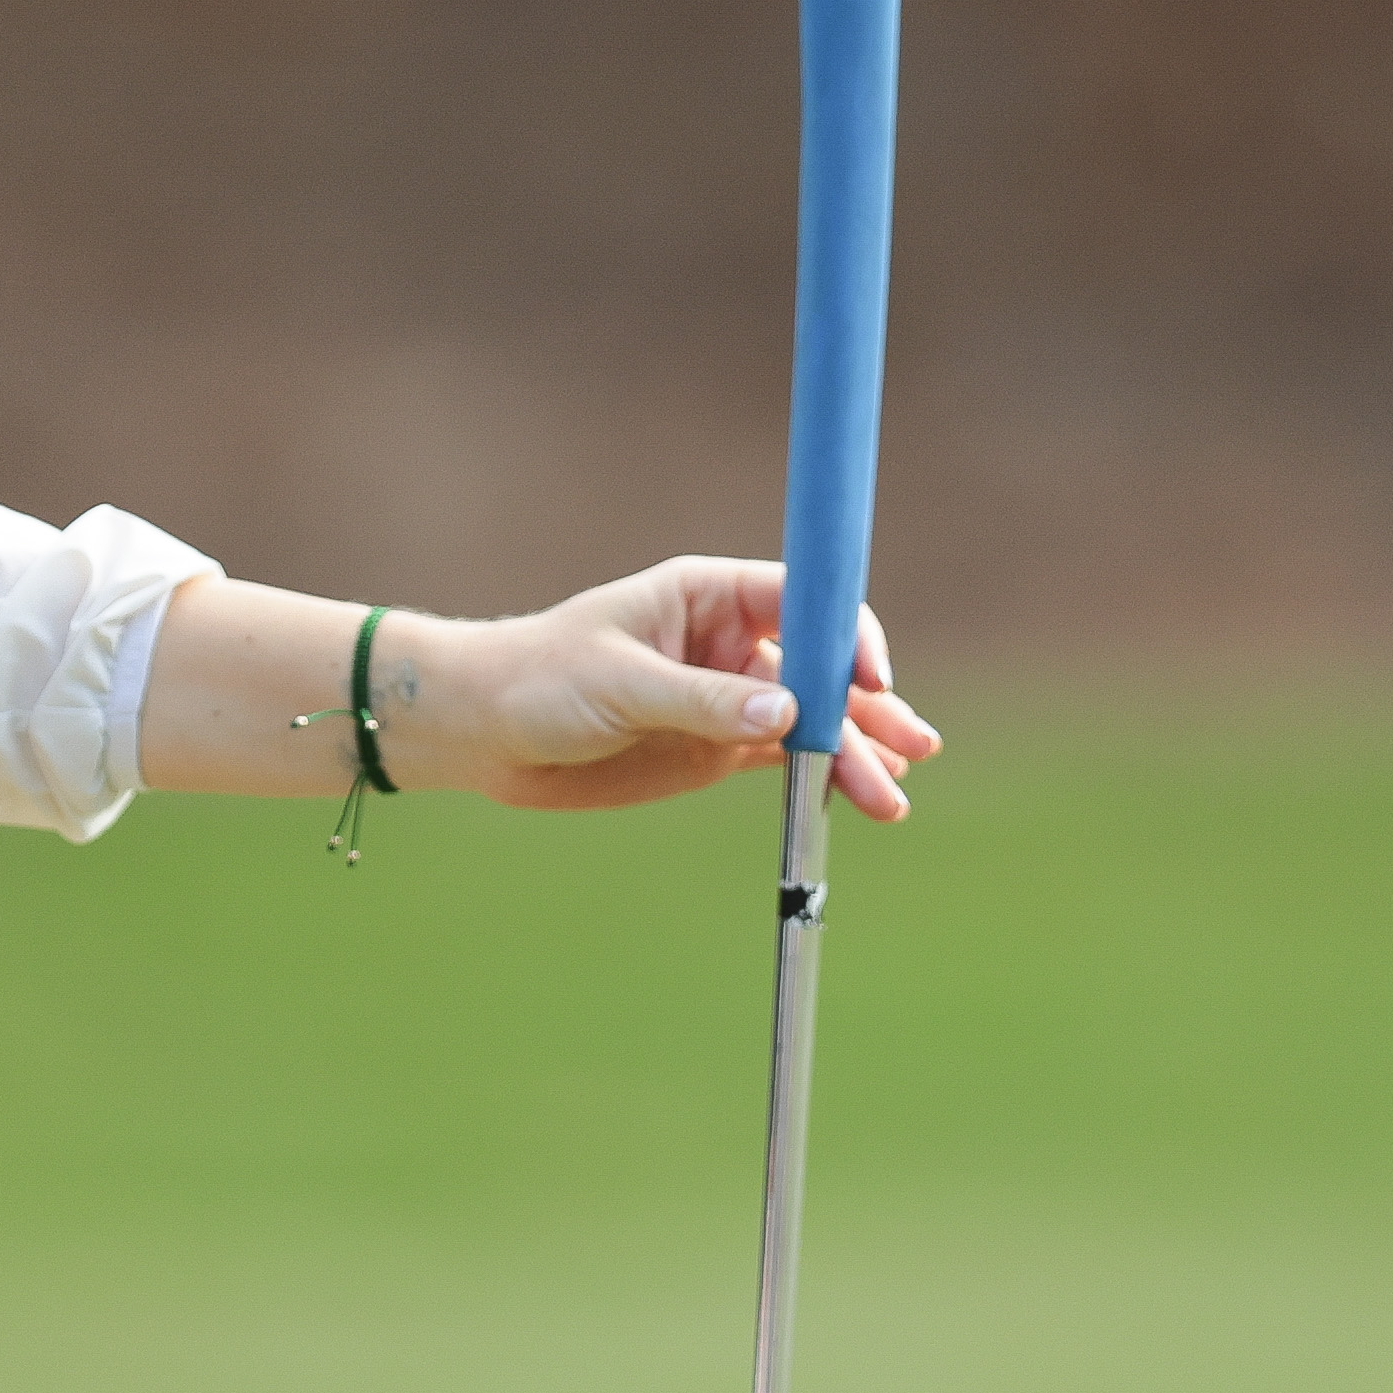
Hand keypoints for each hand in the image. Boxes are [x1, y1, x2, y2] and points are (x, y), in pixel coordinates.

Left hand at [392, 559, 939, 823]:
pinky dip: (823, 778)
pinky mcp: (715, 748)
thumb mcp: (618, 686)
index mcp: (707, 596)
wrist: (484, 733)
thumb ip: (702, 701)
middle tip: (909, 749)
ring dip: (857, 752)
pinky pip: (784, 760)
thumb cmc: (538, 681)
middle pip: (819, 669)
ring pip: (812, 721)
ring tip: (893, 796)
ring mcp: (726, 698)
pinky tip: (861, 797)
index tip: (870, 679)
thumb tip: (786, 716)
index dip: (845, 635)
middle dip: (866, 709)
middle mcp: (728, 642)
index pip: (801, 600)